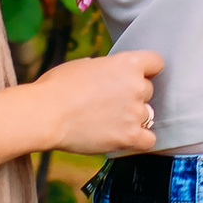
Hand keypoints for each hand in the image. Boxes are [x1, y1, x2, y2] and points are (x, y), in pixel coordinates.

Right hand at [38, 49, 163, 154]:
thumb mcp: (84, 65)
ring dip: (133, 117)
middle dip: (133, 96)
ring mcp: (135, 112)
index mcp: (127, 63)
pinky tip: (123, 137)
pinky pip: (149, 140)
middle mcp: (136, 86)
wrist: (46, 113)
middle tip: (110, 102)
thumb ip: (107, 69)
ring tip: (109, 121)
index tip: (135, 77)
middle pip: (148, 90)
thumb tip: (110, 75)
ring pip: (148, 115)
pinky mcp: (130, 136)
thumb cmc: (57, 87)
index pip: (156, 62)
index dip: (146, 70)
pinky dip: (138, 140)